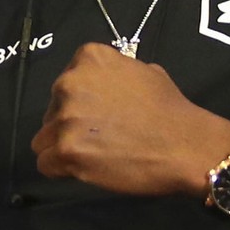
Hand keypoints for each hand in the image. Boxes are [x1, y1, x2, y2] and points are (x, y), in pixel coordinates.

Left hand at [30, 42, 229, 196]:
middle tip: (98, 138)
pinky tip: (85, 169)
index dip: (78, 104)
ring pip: (43, 139)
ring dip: (63, 148)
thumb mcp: (142, 70)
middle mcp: (69, 83)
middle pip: (50, 112)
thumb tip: (101, 83)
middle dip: (68, 126)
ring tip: (93, 156)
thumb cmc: (169, 109)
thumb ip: (112, 74)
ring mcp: (66, 118)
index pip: (64, 85)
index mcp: (87, 59)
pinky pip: (45, 164)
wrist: (186, 145)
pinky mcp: (66, 150)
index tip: (98, 115)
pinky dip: (61, 170)